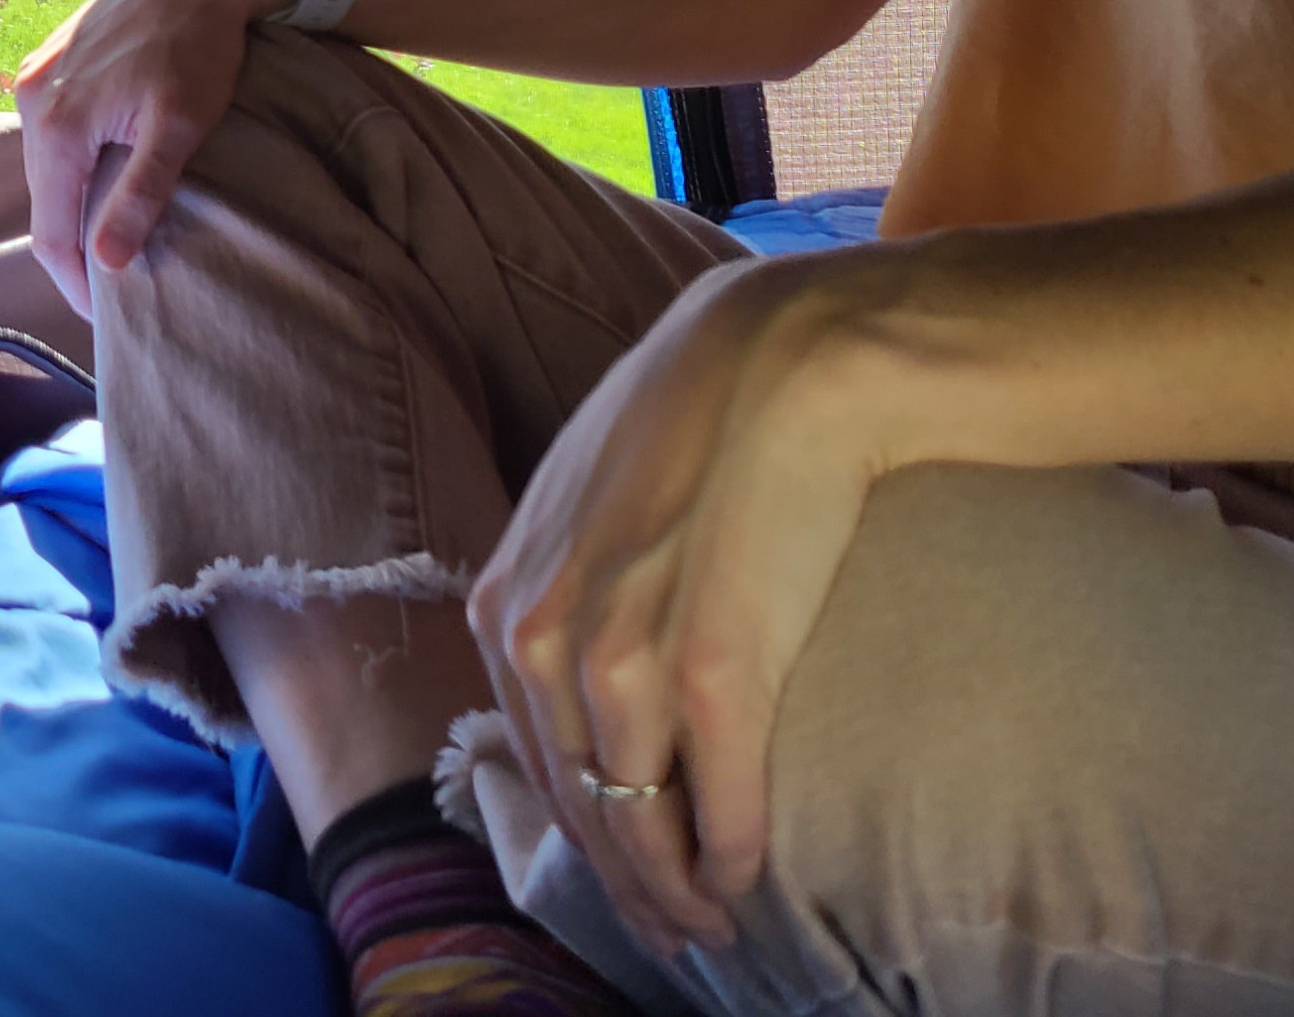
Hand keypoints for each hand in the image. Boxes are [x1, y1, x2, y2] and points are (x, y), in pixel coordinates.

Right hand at [12, 0, 303, 314]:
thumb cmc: (200, 44)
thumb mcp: (181, 125)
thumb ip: (140, 193)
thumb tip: (105, 262)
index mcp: (57, 125)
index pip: (51, 232)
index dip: (74, 284)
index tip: (104, 322)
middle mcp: (32, 100)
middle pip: (44, 198)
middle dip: (73, 246)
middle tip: (113, 288)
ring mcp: (37, 74)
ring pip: (47, 163)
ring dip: (73, 202)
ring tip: (110, 234)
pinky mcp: (52, 57)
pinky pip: (51, 128)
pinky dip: (72, 162)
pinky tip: (103, 174)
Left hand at [465, 254, 887, 960]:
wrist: (787, 361)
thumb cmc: (696, 416)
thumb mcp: (583, 497)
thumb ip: (565, 581)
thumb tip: (574, 662)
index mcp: (506, 598)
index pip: (530, 753)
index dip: (576, 828)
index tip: (617, 871)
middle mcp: (544, 637)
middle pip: (578, 803)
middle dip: (623, 880)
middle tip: (668, 932)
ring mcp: (624, 660)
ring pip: (639, 821)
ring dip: (676, 888)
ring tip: (709, 923)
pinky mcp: (716, 675)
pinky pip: (718, 806)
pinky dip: (730, 857)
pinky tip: (746, 879)